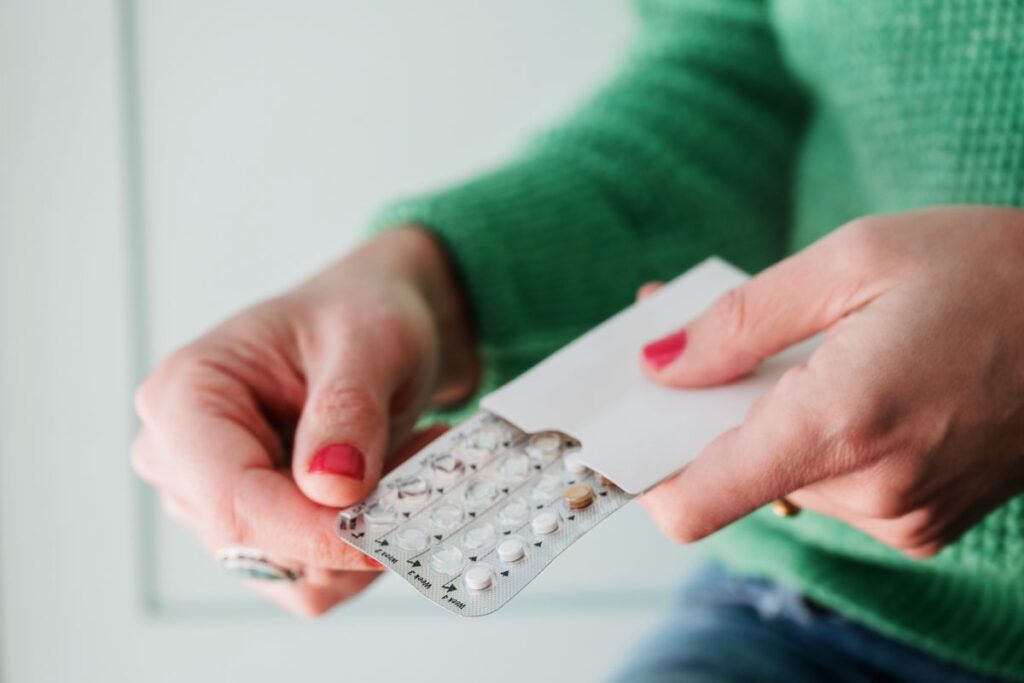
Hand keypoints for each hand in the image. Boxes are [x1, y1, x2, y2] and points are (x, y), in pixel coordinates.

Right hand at [132, 227, 477, 614]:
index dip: (311, 532)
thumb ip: (348, 408)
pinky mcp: (259, 534)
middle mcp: (182, 460)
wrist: (371, 329)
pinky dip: (367, 545)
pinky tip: (391, 484)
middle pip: (259, 546)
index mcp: (184, 398)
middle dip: (352, 522)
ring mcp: (215, 504)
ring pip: (294, 575)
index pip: (232, 501)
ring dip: (369, 532)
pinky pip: (316, 580)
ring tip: (414, 455)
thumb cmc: (356, 315)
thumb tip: (332, 487)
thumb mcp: (367, 339)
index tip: (384, 530)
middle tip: (426, 456)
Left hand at [638, 206, 1023, 557]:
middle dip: (717, 408)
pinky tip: (855, 384)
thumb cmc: (991, 271)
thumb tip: (659, 365)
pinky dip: (820, 438)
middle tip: (724, 341)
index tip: (635, 422)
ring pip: (782, 476)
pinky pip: (832, 485)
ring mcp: (901, 517)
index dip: (650, 467)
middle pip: (733, 473)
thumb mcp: (852, 259)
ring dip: (773, 417)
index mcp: (844, 424)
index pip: (696, 501)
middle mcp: (872, 492)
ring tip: (817, 352)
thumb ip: (739, 322)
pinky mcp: (922, 520)